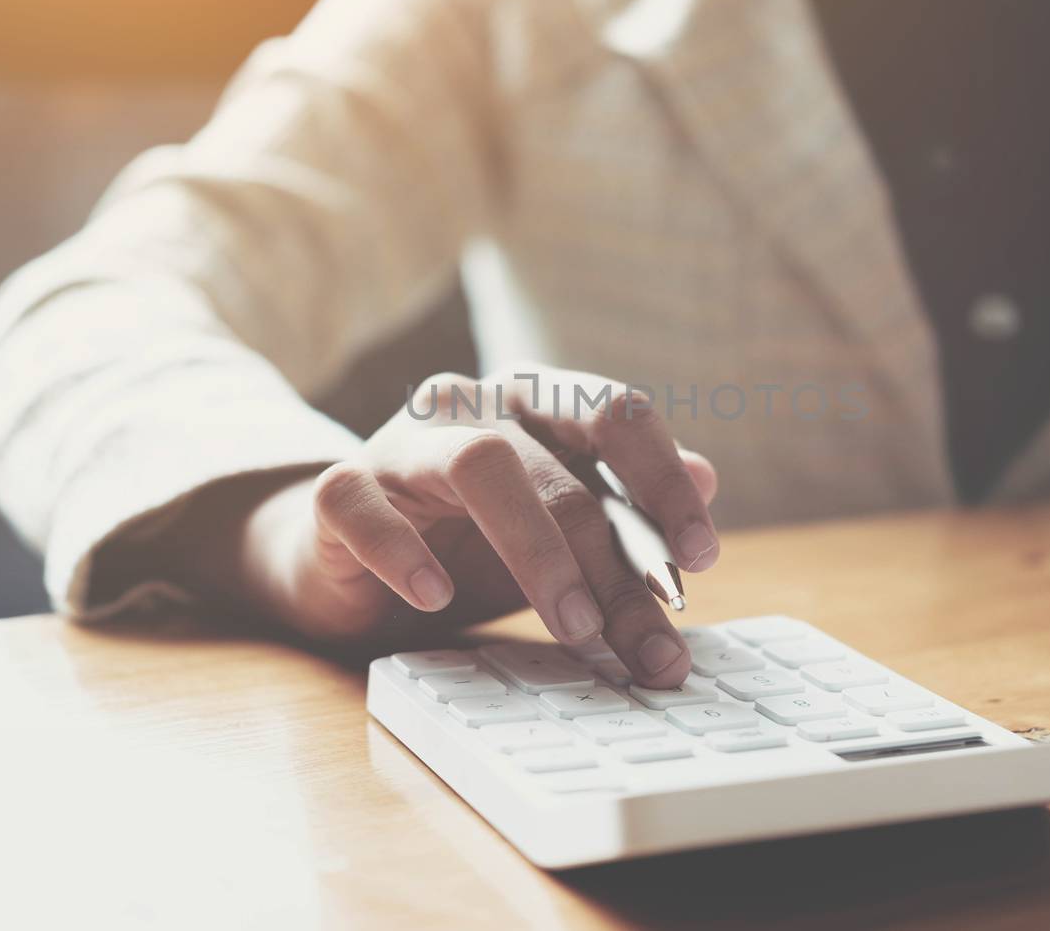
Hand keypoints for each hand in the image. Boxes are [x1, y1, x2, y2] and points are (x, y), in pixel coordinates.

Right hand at [237, 366, 718, 686]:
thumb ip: (632, 510)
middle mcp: (473, 405)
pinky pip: (368, 507)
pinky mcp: (342, 488)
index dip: (664, 480)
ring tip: (574, 626)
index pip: (617, 413)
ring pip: (480, 466)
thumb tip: (707, 477)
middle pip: (560, 467)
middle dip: (615, 564)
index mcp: (538, 404)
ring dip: (538, 552)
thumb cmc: (471, 543)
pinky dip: (406, 553)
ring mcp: (403, 440)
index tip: (699, 557)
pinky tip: (438, 599)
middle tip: (648, 644)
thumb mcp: (564, 535)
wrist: (352, 564)